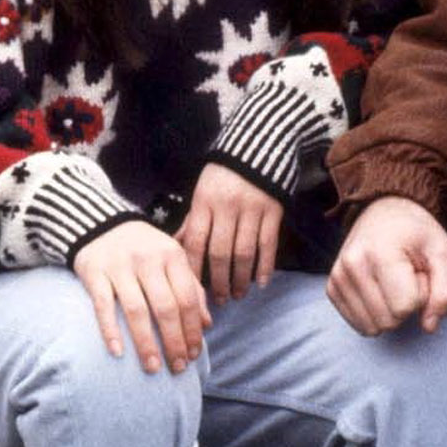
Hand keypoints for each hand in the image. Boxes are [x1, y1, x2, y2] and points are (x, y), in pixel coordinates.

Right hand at [71, 220, 210, 373]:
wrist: (100, 223)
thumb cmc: (143, 248)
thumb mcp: (171, 258)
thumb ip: (190, 288)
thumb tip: (207, 324)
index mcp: (172, 255)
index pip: (187, 298)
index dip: (192, 329)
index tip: (194, 354)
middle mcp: (147, 259)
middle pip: (165, 308)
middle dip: (174, 342)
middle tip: (178, 368)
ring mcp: (119, 265)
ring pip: (136, 310)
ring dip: (146, 343)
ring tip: (153, 368)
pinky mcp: (94, 272)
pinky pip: (103, 305)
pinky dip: (110, 330)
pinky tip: (118, 352)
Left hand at [175, 163, 281, 300]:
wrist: (257, 146)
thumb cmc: (223, 175)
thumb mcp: (202, 192)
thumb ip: (191, 220)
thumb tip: (173, 247)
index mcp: (204, 202)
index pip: (195, 241)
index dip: (193, 268)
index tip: (193, 290)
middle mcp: (226, 207)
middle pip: (220, 252)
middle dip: (218, 281)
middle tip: (219, 300)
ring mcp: (251, 209)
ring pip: (244, 252)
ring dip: (241, 278)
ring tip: (238, 295)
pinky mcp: (273, 210)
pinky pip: (268, 244)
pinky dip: (265, 266)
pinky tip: (261, 283)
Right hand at [327, 196, 446, 335]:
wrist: (384, 211)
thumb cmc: (417, 234)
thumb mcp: (444, 254)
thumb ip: (445, 293)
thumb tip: (428, 327)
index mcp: (380, 253)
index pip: (405, 307)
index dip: (421, 295)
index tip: (418, 272)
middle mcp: (352, 265)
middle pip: (389, 321)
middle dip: (405, 305)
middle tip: (406, 276)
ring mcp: (338, 276)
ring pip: (372, 328)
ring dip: (389, 310)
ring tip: (392, 281)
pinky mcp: (332, 287)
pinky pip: (359, 325)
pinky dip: (374, 313)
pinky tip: (378, 288)